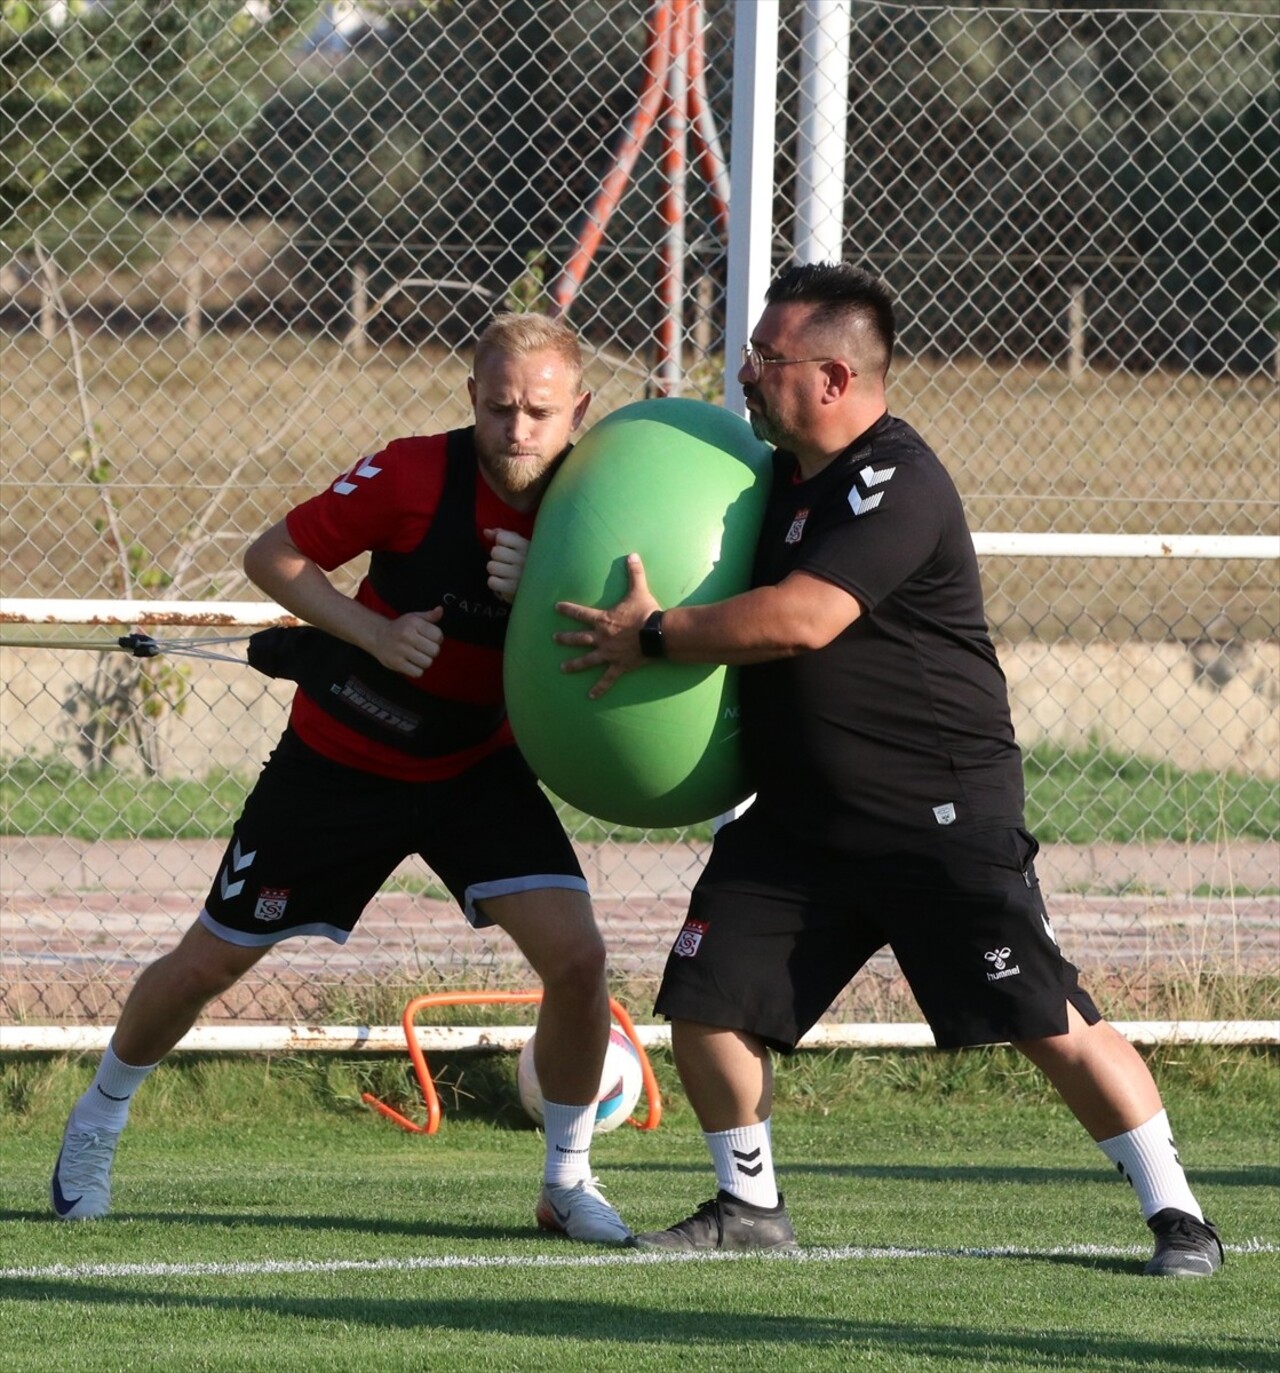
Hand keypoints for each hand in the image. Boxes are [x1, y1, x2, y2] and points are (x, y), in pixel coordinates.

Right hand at [370, 606, 443, 676]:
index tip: (430, 638)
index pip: (438, 636)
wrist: (378, 636)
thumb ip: (430, 616)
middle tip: (424, 648)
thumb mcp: (414, 618)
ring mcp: (400, 650)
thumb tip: (440, 610)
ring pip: (427, 663)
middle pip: (435, 651)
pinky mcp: (396, 663)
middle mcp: (406, 635)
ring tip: (418, 656)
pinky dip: (417, 670)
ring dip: (425, 661)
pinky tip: (412, 663)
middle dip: (432, 651)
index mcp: (413, 623)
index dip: (438, 639)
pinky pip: (417, 673)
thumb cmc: (400, 627)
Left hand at [485, 528, 529, 602]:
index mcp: (526, 545)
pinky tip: (504, 583)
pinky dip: (495, 583)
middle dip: (497, 558)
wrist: (542, 586)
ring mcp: (518, 575)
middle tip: (507, 563)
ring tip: (505, 573)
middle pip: (495, 552)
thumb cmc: (526, 562)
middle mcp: (523, 559)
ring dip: (495, 571)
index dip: (500, 543)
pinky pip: (492, 582)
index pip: (501, 537)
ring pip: (491, 566)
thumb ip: (502, 535)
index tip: (510, 550)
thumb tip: (486, 532)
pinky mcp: (512, 589)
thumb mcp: (519, 545)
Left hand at [554, 552, 658, 698]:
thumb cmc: (646, 612)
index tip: (556, 607)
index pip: (580, 612)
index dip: (568, 609)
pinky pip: (606, 679)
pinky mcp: (618, 666)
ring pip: (587, 660)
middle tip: (554, 638)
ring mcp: (609, 653)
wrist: (657, 634)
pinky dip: (599, 688)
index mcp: (603, 620)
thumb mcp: (639, 590)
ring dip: (574, 664)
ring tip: (562, 668)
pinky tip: (590, 697)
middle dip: (565, 638)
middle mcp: (601, 638)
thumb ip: (634, 573)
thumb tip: (633, 555)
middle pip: (579, 638)